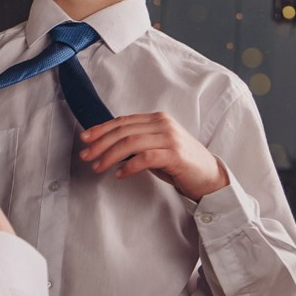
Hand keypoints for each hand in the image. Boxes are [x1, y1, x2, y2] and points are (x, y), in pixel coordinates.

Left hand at [78, 113, 228, 201]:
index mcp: (157, 119)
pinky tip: (119, 174)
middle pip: (123, 131)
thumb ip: (137, 141)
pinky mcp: (175, 155)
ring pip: (130, 143)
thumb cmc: (180, 163)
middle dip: (100, 144)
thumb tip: (107, 144)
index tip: (85, 139)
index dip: (101, 129)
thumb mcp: (157, 146)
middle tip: (86, 156)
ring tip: (98, 167)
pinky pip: (145, 158)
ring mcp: (170, 138)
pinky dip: (128, 166)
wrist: (209, 176)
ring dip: (110, 156)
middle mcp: (163, 124)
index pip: (122, 121)